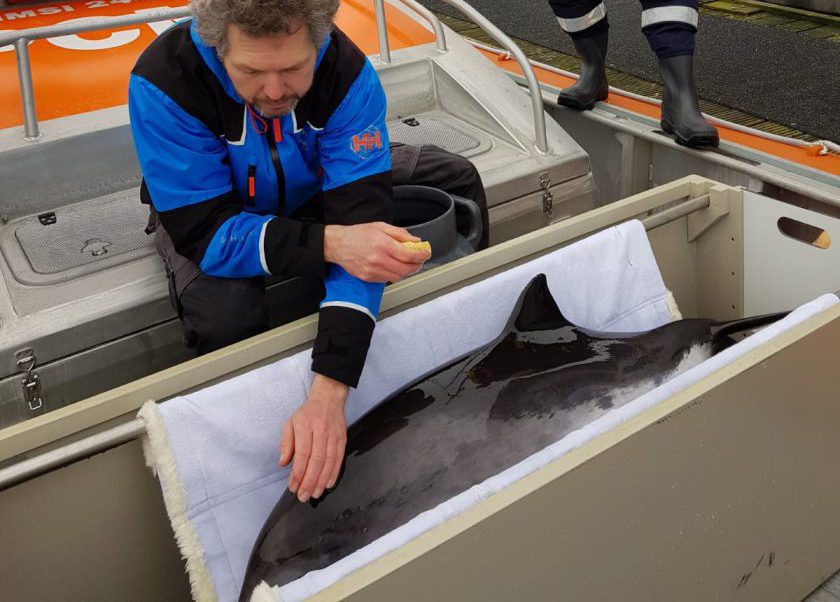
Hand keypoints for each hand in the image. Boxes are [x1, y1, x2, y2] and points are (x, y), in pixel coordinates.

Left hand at [279, 374, 348, 501]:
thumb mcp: (290, 423)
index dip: (298, 472)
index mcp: (305, 426)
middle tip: (303, 495)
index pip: (302, 453)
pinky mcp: (342, 439)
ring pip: (329, 461)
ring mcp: (333, 435)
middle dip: (309, 481)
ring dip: (321, 480)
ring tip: (314, 493)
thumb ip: (286, 443)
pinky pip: (339, 458)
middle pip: (317, 460)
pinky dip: (334, 473)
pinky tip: (328, 484)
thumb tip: (283, 462)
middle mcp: (321, 431)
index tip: (293, 486)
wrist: (328, 398)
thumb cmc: (307, 413)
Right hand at [324, 222, 430, 282]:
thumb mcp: (381, 226)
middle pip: (406, 269)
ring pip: (398, 277)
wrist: (338, 244)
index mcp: (382, 244)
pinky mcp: (368, 277)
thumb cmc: (358, 234)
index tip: (426, 253)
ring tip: (406, 264)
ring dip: (406, 271)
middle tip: (419, 261)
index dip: (421, 255)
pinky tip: (393, 267)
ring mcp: (372, 270)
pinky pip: (387, 280)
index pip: (409, 255)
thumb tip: (416, 240)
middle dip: (416, 265)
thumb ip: (400, 233)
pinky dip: (394, 274)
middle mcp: (378, 259)